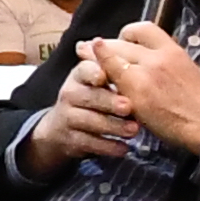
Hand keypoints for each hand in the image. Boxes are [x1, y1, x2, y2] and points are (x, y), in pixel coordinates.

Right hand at [32, 51, 141, 174]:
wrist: (61, 128)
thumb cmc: (91, 97)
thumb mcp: (97, 80)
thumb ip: (113, 68)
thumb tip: (137, 52)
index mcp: (79, 75)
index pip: (84, 70)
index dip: (93, 72)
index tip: (104, 76)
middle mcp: (70, 94)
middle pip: (88, 96)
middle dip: (109, 102)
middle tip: (129, 107)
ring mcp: (68, 117)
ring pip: (90, 121)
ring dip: (113, 126)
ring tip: (134, 130)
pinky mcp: (71, 139)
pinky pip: (89, 143)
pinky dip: (108, 147)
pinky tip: (124, 148)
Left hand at [86, 20, 199, 156]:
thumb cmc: (197, 102)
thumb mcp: (186, 69)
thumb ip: (165, 58)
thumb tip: (144, 52)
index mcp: (173, 51)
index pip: (143, 28)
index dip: (127, 32)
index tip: (121, 40)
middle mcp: (157, 58)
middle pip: (122, 42)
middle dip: (103, 44)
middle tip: (88, 46)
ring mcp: (144, 75)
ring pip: (112, 57)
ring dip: (94, 55)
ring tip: (82, 53)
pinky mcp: (134, 94)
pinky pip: (110, 77)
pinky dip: (98, 71)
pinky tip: (89, 70)